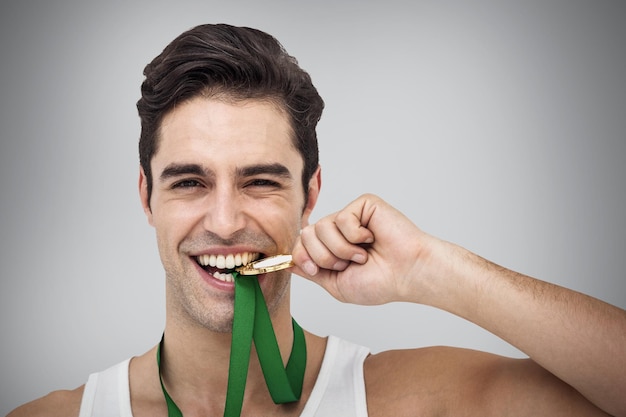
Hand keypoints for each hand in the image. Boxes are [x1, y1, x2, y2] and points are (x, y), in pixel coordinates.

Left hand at [291, 194, 433, 304]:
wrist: (407, 274)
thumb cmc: (380, 282)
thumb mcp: (335, 284)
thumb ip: (311, 271)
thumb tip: (288, 263)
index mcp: (331, 248)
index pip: (300, 244)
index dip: (303, 257)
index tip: (317, 270)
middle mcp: (338, 230)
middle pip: (306, 234)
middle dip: (323, 256)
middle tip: (346, 264)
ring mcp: (350, 216)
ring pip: (322, 226)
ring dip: (341, 248)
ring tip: (361, 255)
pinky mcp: (364, 205)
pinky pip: (342, 217)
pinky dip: (355, 235)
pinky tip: (371, 239)